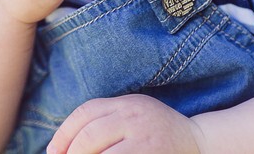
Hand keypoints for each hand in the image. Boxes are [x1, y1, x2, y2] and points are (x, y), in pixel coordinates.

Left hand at [47, 95, 203, 153]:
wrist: (200, 143)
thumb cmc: (159, 134)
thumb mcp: (133, 117)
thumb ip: (106, 122)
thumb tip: (65, 145)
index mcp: (126, 104)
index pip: (85, 113)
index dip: (63, 134)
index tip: (53, 152)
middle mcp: (134, 117)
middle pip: (90, 133)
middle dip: (72, 153)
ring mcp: (144, 139)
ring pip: (102, 153)